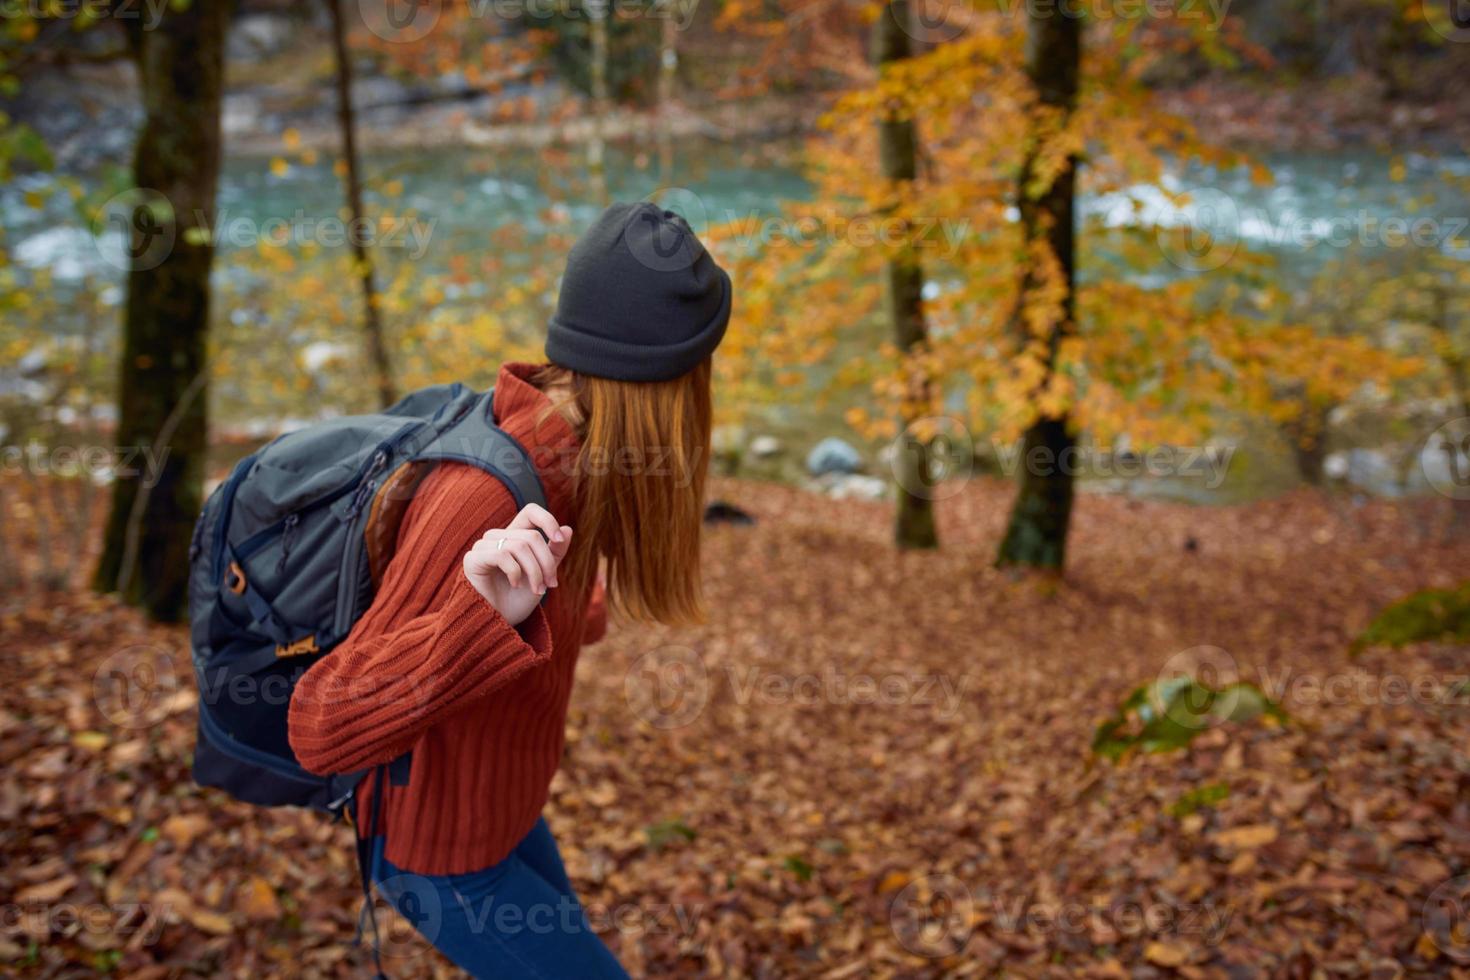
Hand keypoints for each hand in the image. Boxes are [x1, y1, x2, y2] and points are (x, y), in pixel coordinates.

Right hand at [463, 504, 573, 625]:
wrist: (498, 624)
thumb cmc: (519, 600)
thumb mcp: (544, 575)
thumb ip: (554, 553)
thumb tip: (568, 529)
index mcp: (515, 536)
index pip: (530, 512)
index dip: (547, 520)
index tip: (559, 540)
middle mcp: (498, 537)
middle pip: (531, 536)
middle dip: (546, 563)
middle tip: (550, 585)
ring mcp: (483, 546)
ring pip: (519, 546)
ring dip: (534, 571)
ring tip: (538, 590)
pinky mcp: (473, 558)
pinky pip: (502, 554)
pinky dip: (515, 572)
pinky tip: (515, 585)